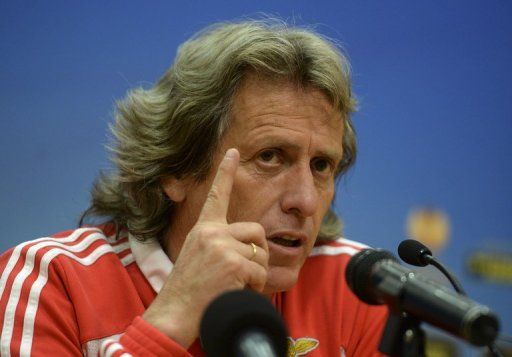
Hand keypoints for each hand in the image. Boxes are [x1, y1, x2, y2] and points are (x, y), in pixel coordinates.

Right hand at [142, 148, 268, 347]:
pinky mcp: (232, 263)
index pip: (216, 195)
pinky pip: (260, 272)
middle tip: (245, 272)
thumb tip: (249, 243)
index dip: (226, 171)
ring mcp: (221, 246)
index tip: (234, 151)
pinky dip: (255, 287)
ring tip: (235, 285)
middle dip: (258, 252)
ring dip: (256, 273)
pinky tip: (236, 292)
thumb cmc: (188, 289)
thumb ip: (219, 243)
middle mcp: (211, 232)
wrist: (174, 313)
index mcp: (203, 229)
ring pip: (261, 253)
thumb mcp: (198, 256)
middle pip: (256, 230)